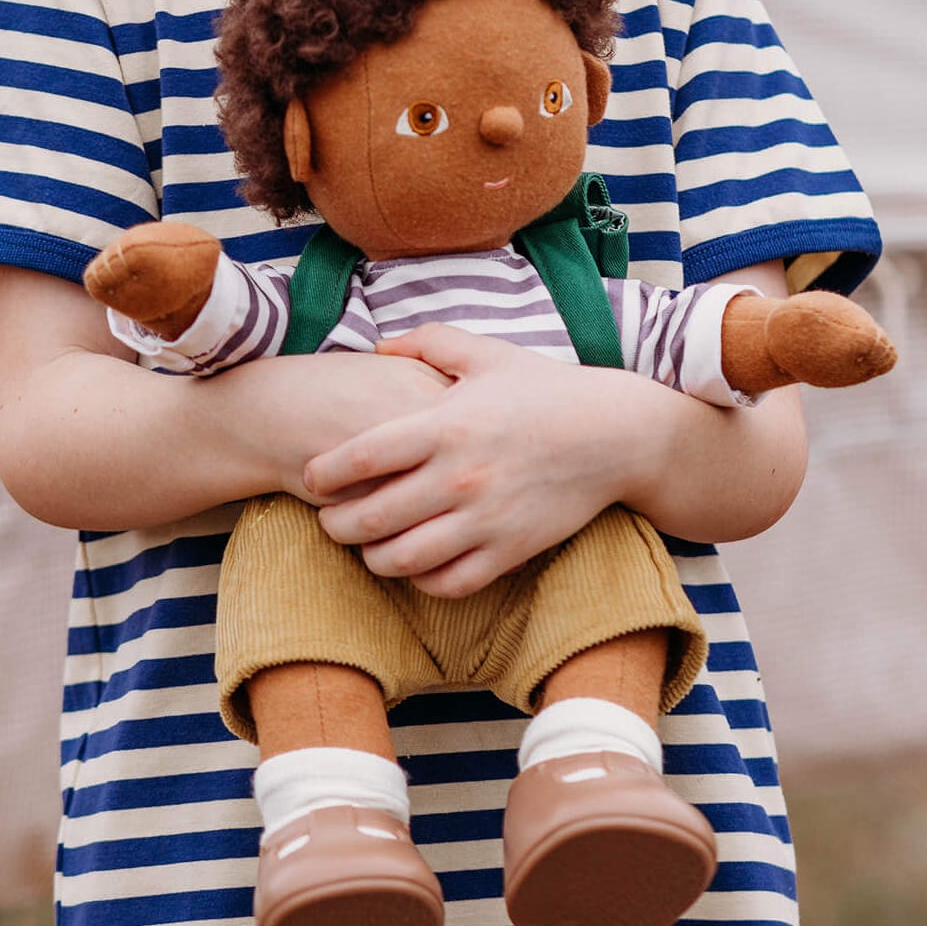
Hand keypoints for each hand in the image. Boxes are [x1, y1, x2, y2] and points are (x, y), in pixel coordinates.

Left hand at [301, 326, 647, 598]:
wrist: (615, 434)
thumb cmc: (546, 389)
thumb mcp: (486, 353)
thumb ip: (427, 342)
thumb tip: (378, 346)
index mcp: (445, 425)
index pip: (361, 456)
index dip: (324, 472)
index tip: (311, 476)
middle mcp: (459, 476)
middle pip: (370, 517)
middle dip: (336, 525)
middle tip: (329, 520)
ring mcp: (485, 519)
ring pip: (402, 559)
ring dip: (373, 558)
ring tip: (368, 547)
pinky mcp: (510, 550)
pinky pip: (449, 583)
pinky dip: (422, 581)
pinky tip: (416, 565)